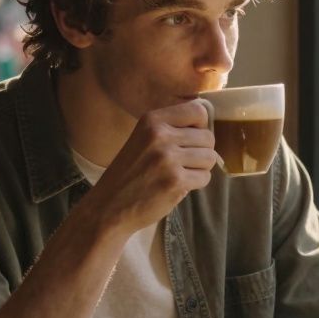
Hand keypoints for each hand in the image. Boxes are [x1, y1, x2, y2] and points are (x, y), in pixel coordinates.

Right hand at [83, 100, 220, 234]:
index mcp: (152, 120)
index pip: (198, 111)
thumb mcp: (143, 138)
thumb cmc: (129, 173)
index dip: (200, 127)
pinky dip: (196, 183)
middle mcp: (160, 135)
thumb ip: (171, 129)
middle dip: (202, 151)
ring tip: (180, 174)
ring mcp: (168, 159)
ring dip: (200, 168)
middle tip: (183, 163)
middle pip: (208, 137)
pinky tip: (177, 186)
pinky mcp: (176, 182)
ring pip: (210, 157)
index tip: (190, 140)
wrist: (108, 206)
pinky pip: (205, 177)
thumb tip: (206, 128)